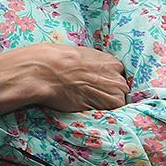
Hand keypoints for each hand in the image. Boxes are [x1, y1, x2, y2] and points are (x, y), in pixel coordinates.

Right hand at [0, 44, 129, 113]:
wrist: (45, 73)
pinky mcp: (103, 107)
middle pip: (121, 88)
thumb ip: (92, 63)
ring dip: (106, 102)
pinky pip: (109, 111)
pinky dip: (100, 110)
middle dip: (110, 91)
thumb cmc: (56, 60)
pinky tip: (86, 106)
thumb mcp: (78, 54)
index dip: (108, 79)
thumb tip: (89, 68)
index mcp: (111, 62)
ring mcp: (112, 94)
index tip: (98, 82)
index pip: (118, 74)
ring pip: (117, 101)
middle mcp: (116, 78)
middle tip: (92, 92)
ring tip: (88, 100)